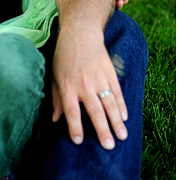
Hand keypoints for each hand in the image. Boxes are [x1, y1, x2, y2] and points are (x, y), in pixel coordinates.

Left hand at [50, 27, 128, 149]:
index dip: (75, 127)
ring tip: (122, 136)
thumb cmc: (64, 57)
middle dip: (103, 130)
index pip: (72, 111)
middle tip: (109, 146)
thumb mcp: (54, 76)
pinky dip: (122, 105)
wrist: (80, 33)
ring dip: (117, 121)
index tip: (79, 141)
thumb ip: (55, 99)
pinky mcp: (110, 72)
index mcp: (68, 86)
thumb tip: (55, 119)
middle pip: (95, 111)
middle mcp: (84, 84)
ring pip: (110, 104)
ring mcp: (99, 78)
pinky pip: (117, 92)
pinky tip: (125, 117)